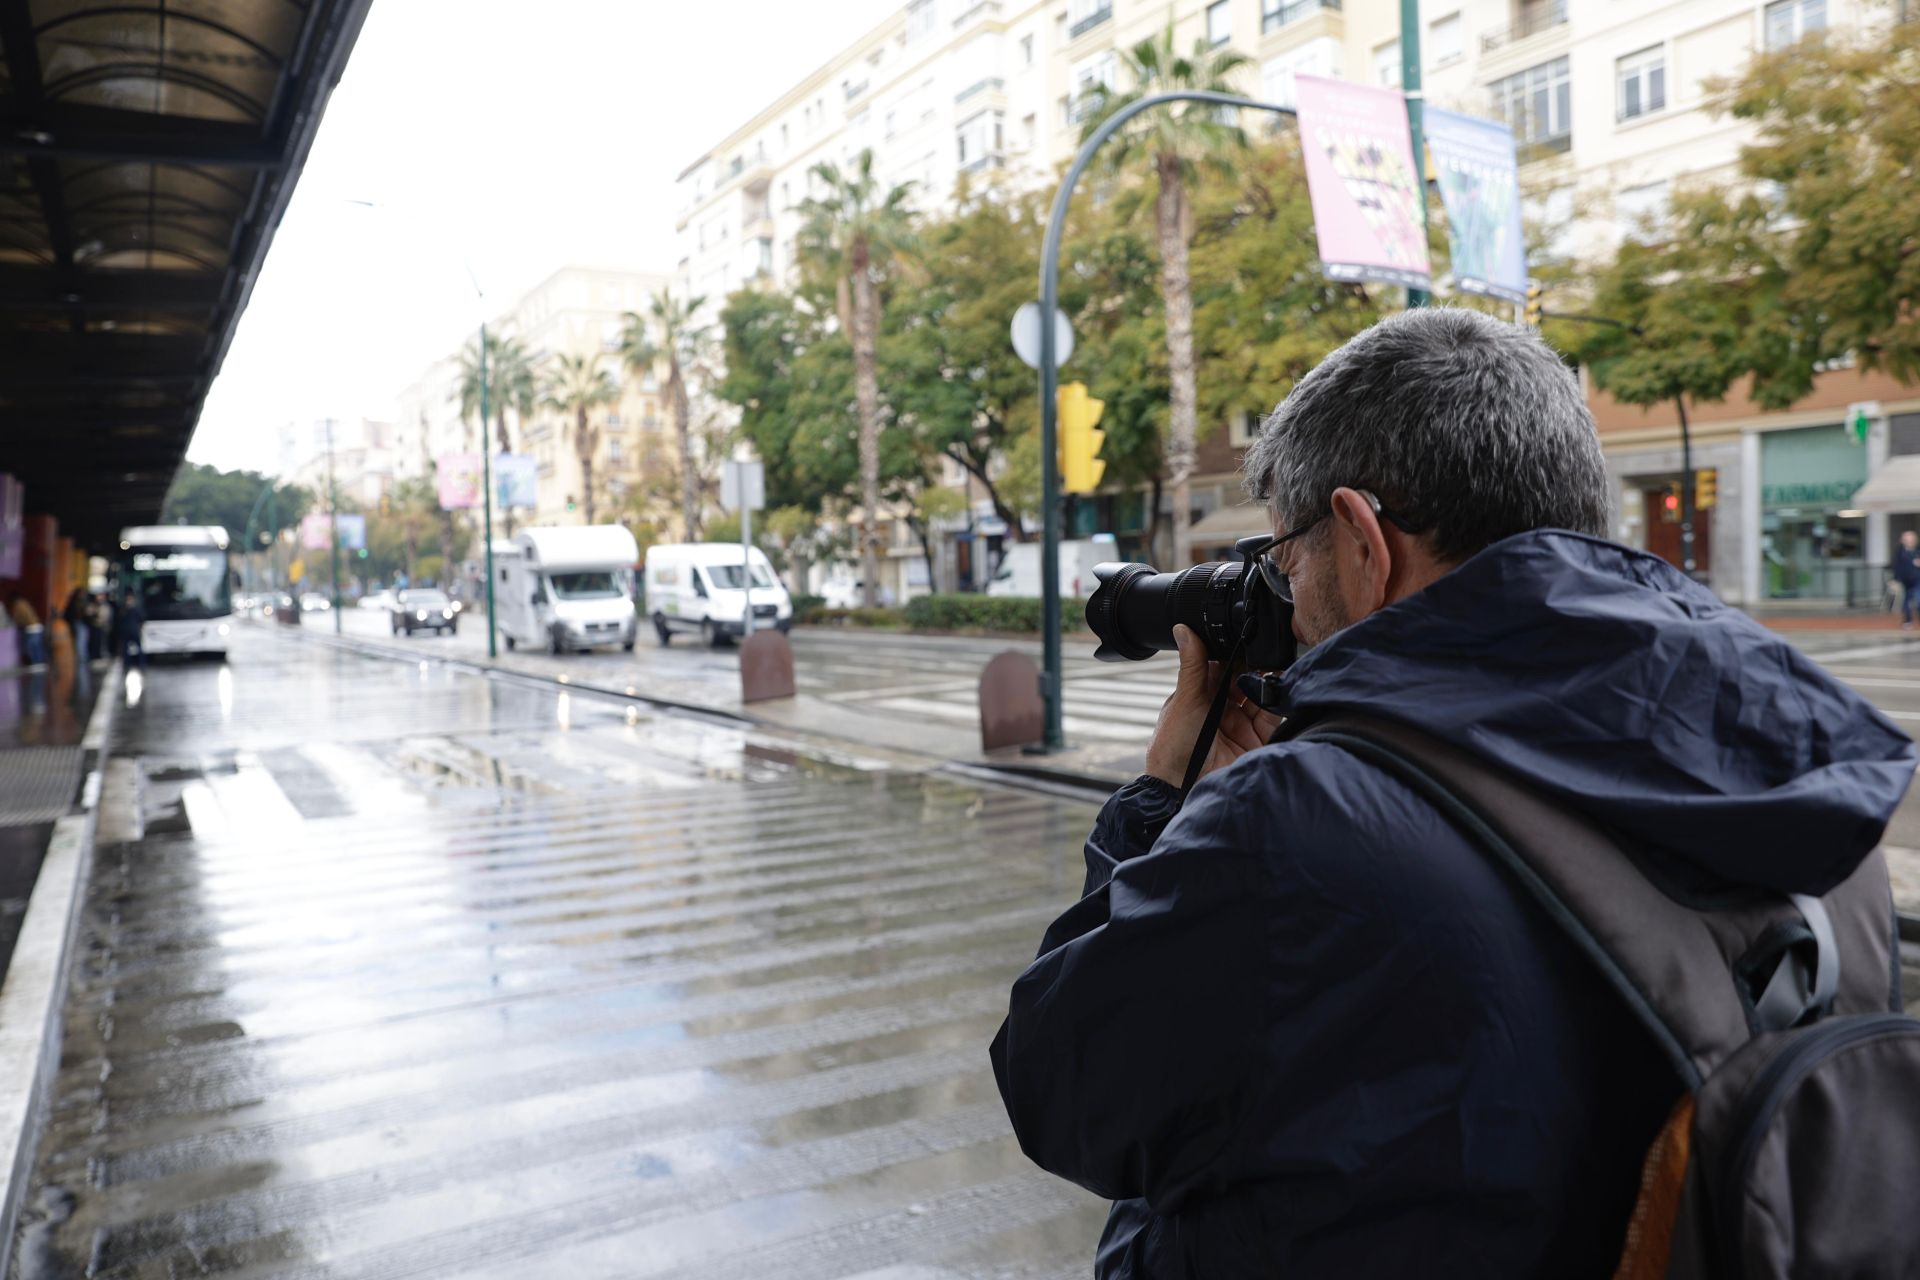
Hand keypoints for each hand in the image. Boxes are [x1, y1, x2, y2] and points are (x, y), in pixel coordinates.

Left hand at [1144, 625, 1283, 787]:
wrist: (1184, 789)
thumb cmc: (1174, 748)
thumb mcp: (1185, 700)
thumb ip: (1193, 665)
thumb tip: (1184, 629)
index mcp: (1199, 697)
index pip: (1221, 666)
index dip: (1232, 651)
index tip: (1242, 633)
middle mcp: (1221, 709)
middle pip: (1243, 678)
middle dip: (1253, 664)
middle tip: (1261, 648)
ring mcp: (1241, 724)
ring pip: (1260, 693)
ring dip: (1266, 679)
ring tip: (1271, 666)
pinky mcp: (1258, 739)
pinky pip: (1273, 713)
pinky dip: (1279, 698)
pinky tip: (1280, 685)